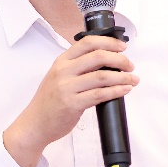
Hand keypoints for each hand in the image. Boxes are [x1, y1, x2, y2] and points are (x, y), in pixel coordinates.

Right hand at [3, 35, 138, 166]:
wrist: (35, 123)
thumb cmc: (49, 101)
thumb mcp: (58, 77)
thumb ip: (76, 67)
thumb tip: (106, 61)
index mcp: (61, 61)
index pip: (87, 43)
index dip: (109, 42)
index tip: (122, 47)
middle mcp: (63, 71)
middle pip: (98, 57)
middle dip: (120, 59)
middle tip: (130, 65)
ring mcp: (67, 88)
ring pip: (102, 77)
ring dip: (122, 77)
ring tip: (132, 79)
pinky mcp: (72, 104)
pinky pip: (100, 95)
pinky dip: (116, 91)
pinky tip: (124, 90)